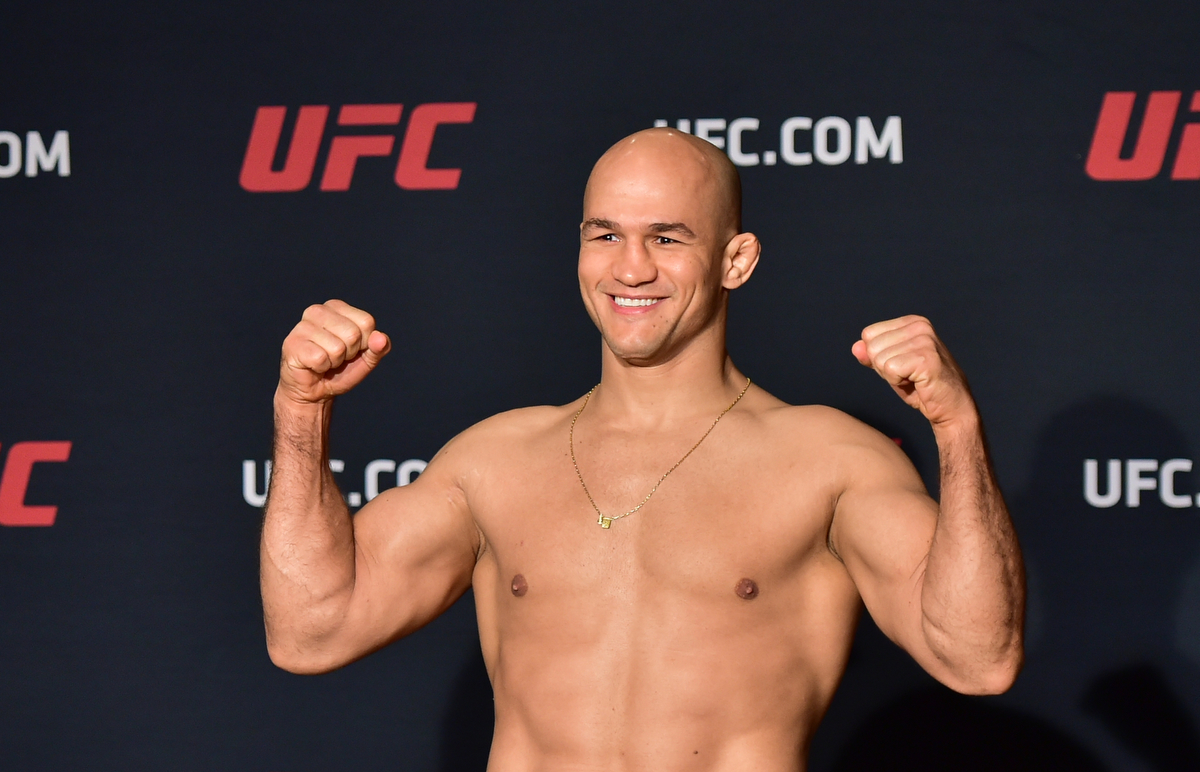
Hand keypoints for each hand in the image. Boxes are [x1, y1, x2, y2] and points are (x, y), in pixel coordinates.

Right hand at [279, 300, 390, 404]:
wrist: (314, 391)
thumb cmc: (339, 371)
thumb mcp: (366, 359)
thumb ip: (379, 348)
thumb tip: (381, 338)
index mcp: (337, 307)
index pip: (366, 322)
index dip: (364, 343)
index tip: (351, 349)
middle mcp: (318, 311)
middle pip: (353, 334)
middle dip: (349, 353)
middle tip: (335, 357)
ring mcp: (302, 326)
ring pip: (337, 348)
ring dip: (334, 362)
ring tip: (324, 361)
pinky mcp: (292, 343)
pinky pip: (321, 359)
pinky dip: (321, 368)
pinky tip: (313, 366)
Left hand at [851, 315, 974, 427]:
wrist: (951, 408)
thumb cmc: (921, 387)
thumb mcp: (891, 367)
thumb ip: (872, 355)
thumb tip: (855, 347)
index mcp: (912, 322)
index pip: (869, 334)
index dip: (878, 357)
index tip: (901, 366)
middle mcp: (920, 326)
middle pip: (872, 346)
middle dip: (884, 368)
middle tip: (908, 376)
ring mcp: (925, 340)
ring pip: (880, 359)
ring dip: (892, 376)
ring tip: (914, 379)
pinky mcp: (926, 357)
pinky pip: (890, 370)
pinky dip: (898, 382)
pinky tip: (918, 383)